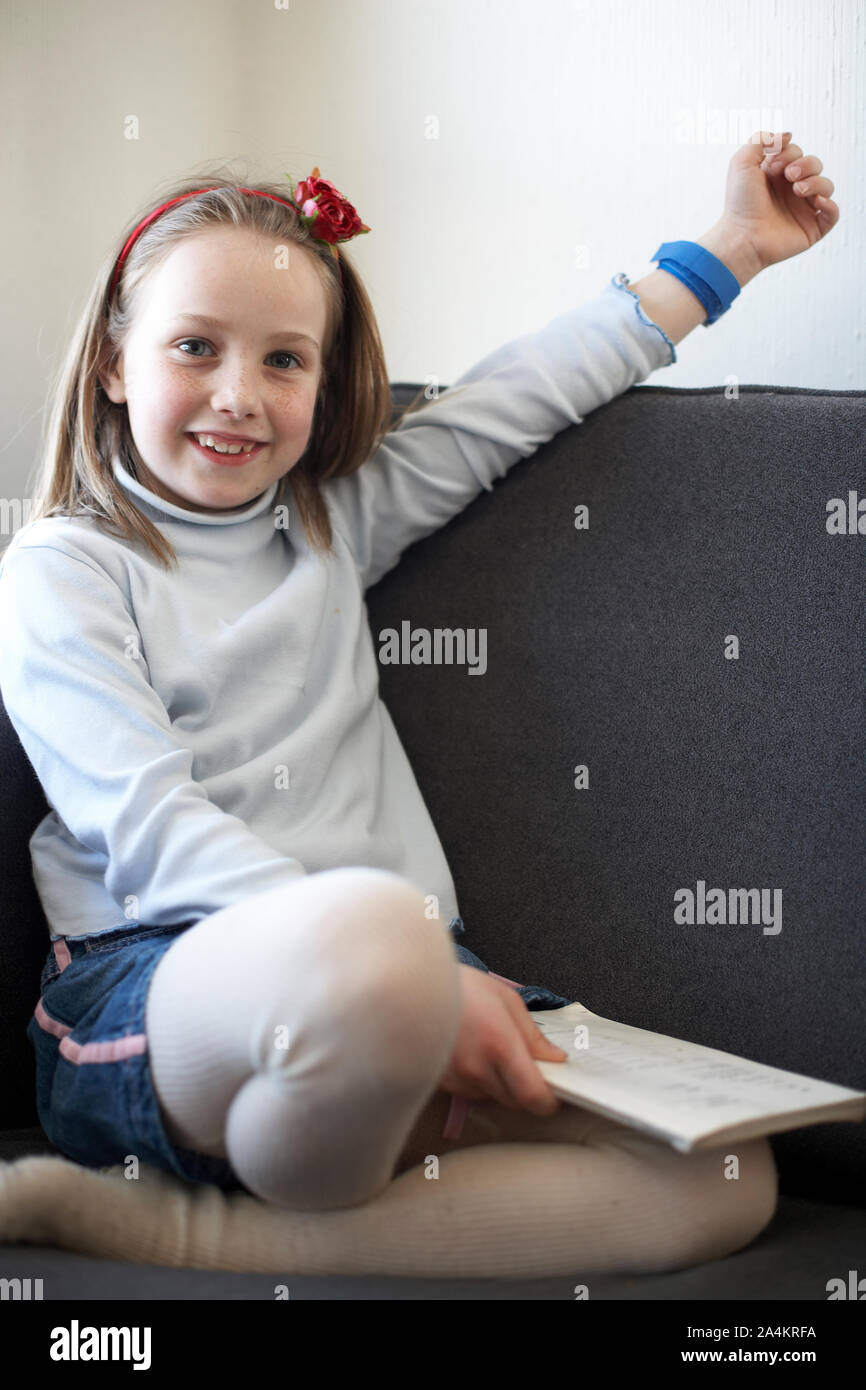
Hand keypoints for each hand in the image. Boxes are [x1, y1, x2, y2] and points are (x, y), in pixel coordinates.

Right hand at [437, 964, 569, 1115]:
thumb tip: (553, 1058)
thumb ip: (532, 1034)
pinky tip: (469, 1052)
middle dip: (525, 1088)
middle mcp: (475, 1067)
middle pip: (514, 1101)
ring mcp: (454, 1078)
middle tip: (524, 1063)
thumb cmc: (455, 984)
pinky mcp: (438, 1082)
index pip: (532, 1094)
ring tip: (488, 1049)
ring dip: (499, 1083)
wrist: (409, 984)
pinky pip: (468, 1091)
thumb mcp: (504, 998)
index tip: (554, 1093)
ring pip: (491, 1096)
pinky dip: (476, 1079)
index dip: (547, 1101)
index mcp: (498, 1043)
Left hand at [717, 129, 838, 274]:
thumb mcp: (742, 162)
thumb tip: (788, 135)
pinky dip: (829, 204)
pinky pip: (832, 213)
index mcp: (776, 175)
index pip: (797, 152)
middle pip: (815, 165)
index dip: (789, 153)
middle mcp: (790, 191)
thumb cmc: (739, 203)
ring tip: (798, 190)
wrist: (741, 236)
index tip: (774, 166)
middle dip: (806, 164)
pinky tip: (816, 201)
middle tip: (789, 176)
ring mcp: (802, 210)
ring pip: (826, 186)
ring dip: (816, 181)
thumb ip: (761, 139)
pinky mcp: (811, 228)